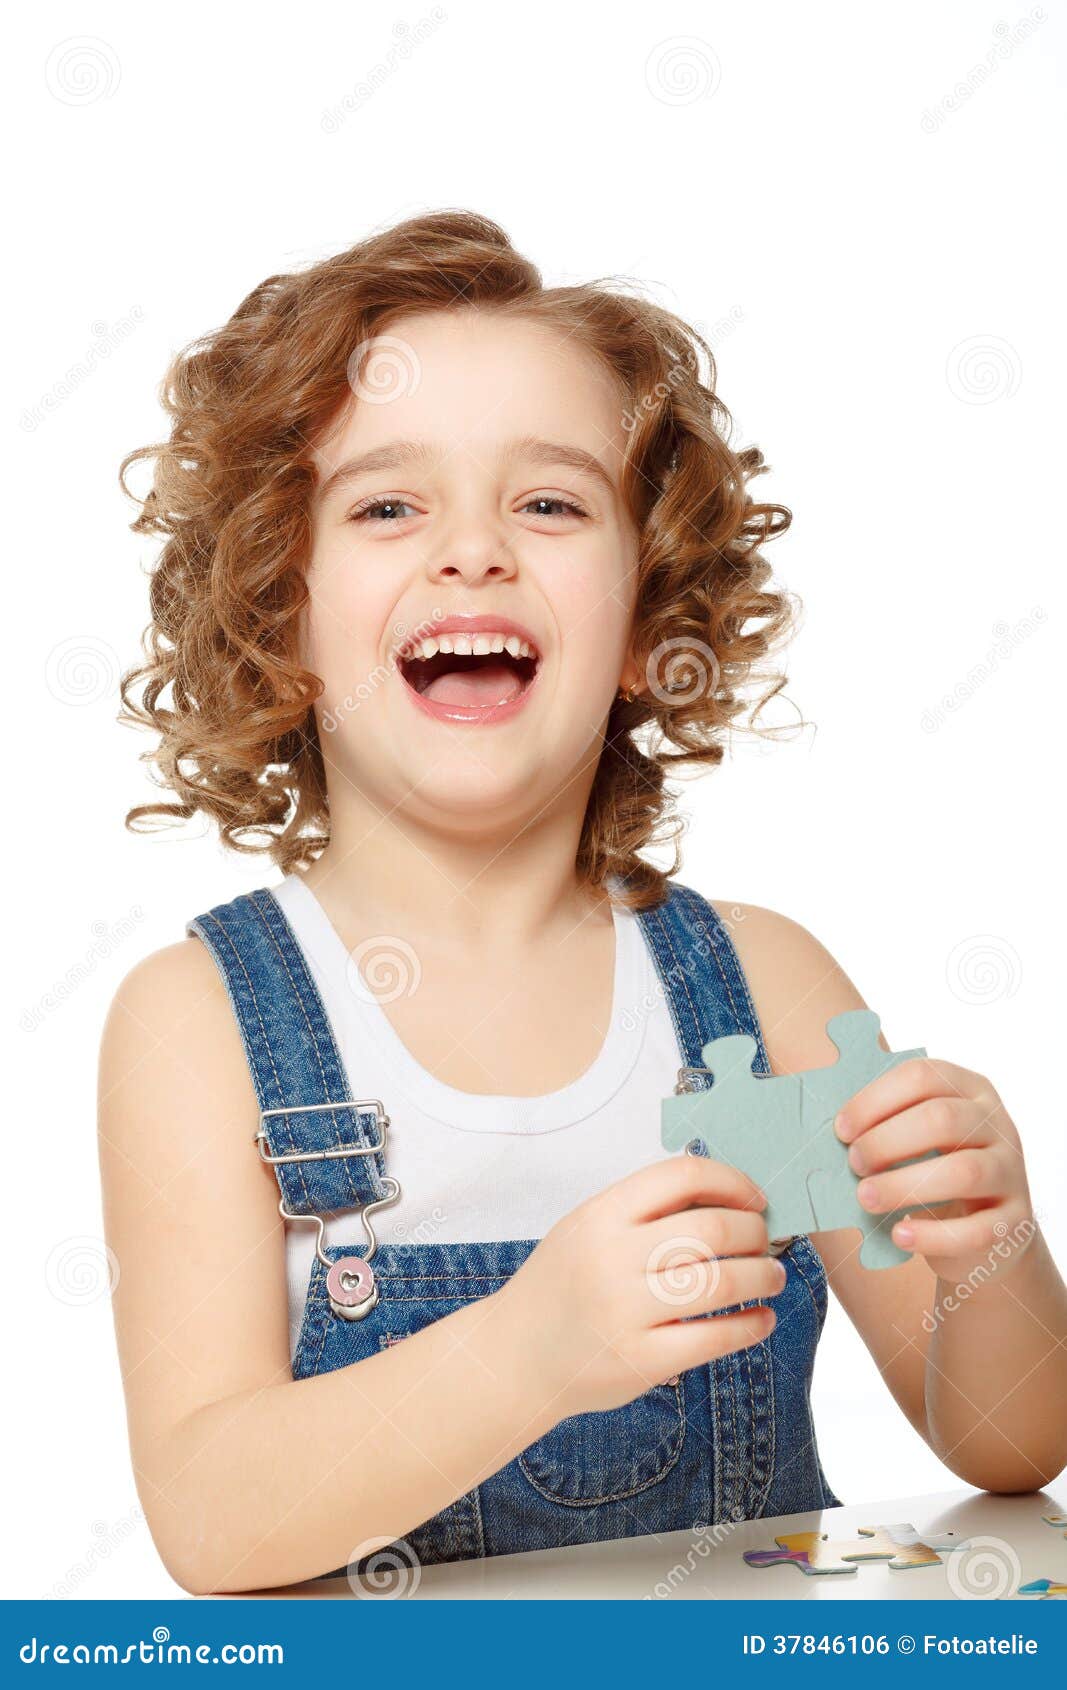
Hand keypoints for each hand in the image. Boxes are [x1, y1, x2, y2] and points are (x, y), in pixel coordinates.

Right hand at [499, 1155, 786, 1419]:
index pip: (682, 1175)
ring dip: (763, 1276)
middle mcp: (612, 1258)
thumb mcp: (587, 1227)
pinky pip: (714, 1339)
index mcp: (601, 1214)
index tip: (755, 1199)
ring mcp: (625, 1311)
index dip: (732, 1181)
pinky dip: (751, 1326)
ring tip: (772, 1277)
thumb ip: (643, 1209)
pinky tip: (760, 1319)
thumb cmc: (562, 1285)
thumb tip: (726, 1195)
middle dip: (755, 1232)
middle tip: (766, 1241)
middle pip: (712, 1229)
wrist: (515, 1355)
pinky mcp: (639, 1361)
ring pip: (721, 1283)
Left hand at [834, 1056, 1034, 1282]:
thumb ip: (884, 1124)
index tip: (841, 1130)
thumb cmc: (933, 1172)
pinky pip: (976, 1229)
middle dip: (886, 1142)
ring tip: (865, 1198)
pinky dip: (932, 1234)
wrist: (986, 1231)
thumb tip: (825, 1128)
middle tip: (853, 1164)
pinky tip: (900, 1235)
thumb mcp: (917, 1140)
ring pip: (963, 1172)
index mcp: (969, 1089)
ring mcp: (1011, 1172)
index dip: (875, 1100)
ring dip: (903, 1186)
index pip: (922, 1076)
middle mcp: (997, 1124)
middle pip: (942, 1119)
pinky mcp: (1015, 1221)